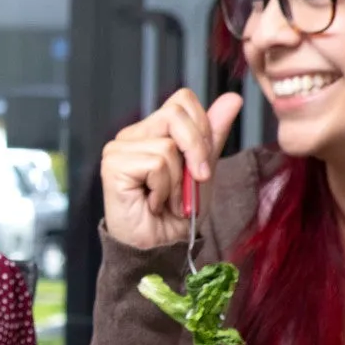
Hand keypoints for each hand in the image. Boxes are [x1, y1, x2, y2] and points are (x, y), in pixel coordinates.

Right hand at [100, 89, 243, 251]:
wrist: (161, 246)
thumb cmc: (178, 213)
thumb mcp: (203, 169)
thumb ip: (212, 134)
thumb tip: (231, 98)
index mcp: (151, 131)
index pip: (181, 101)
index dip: (201, 127)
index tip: (204, 162)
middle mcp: (131, 135)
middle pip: (175, 114)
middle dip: (197, 149)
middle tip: (196, 179)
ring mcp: (118, 149)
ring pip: (168, 146)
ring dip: (178, 181)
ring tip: (167, 199)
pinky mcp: (113, 165)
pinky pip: (156, 164)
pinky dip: (164, 188)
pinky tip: (152, 202)